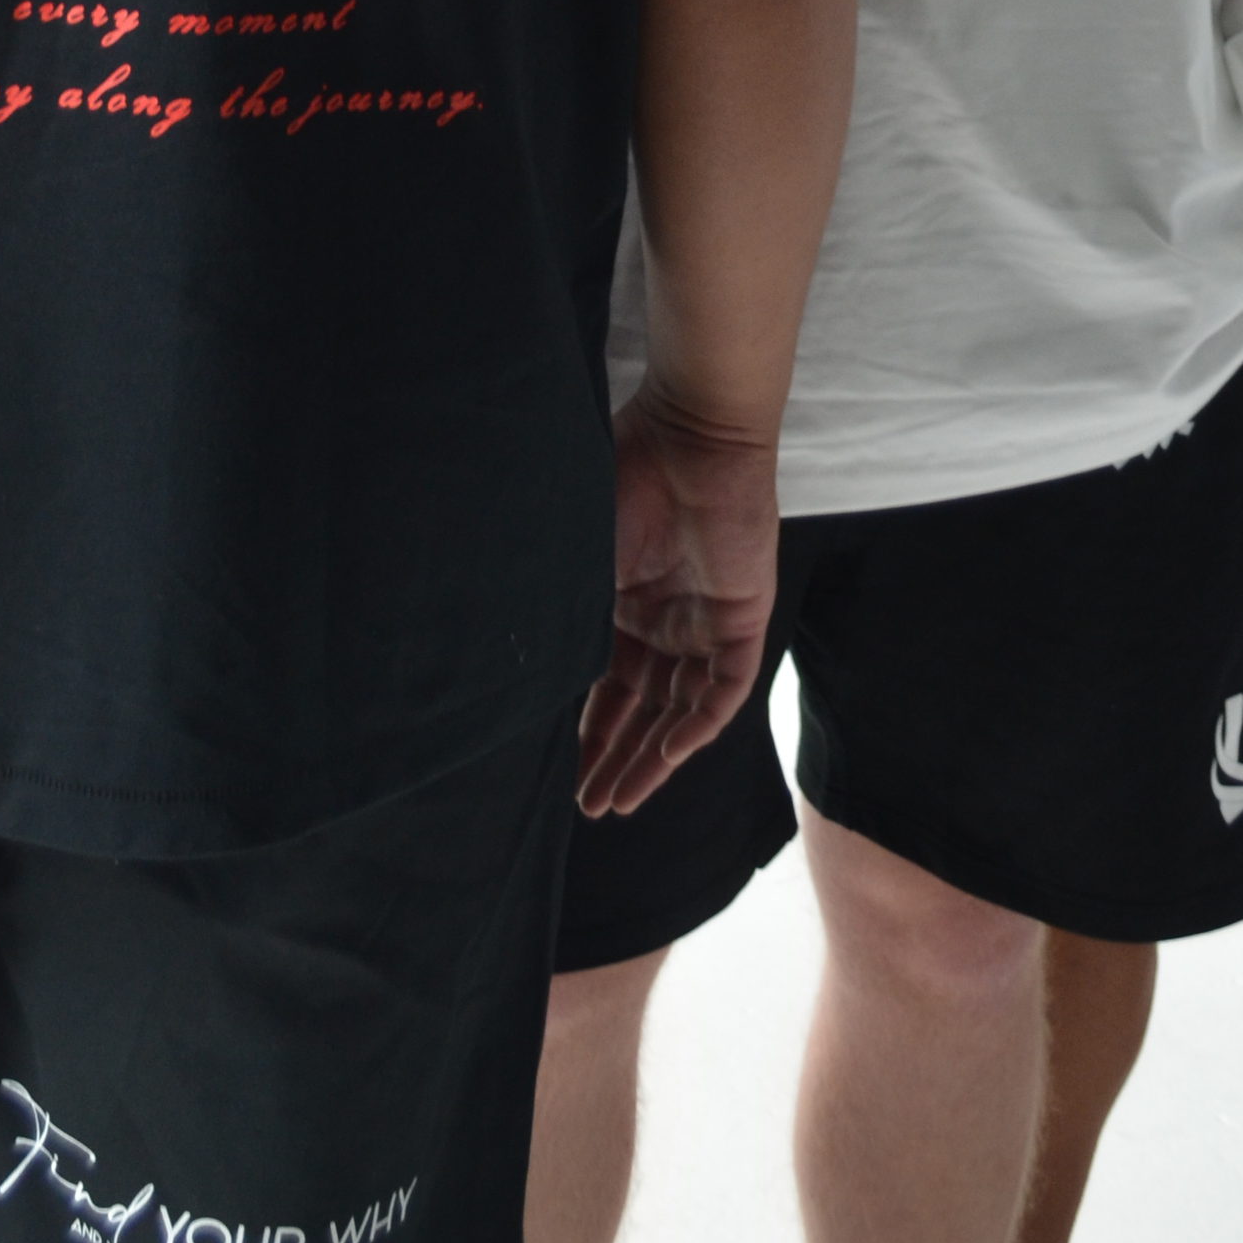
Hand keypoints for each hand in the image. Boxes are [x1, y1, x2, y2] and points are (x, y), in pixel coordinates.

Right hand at [575, 384, 778, 820]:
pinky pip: (724, 689)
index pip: (608, 686)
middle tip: (589, 809)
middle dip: (616, 761)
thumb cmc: (625, 476)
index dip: (589, 734)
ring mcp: (706, 621)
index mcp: (625, 602)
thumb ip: (556, 607)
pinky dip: (697, 725)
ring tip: (619, 803)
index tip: (563, 777)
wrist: (691, 433)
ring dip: (652, 758)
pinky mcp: (744, 618)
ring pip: (681, 711)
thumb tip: (499, 662)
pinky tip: (667, 755)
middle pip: (643, 710)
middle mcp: (666, 620)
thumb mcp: (578, 553)